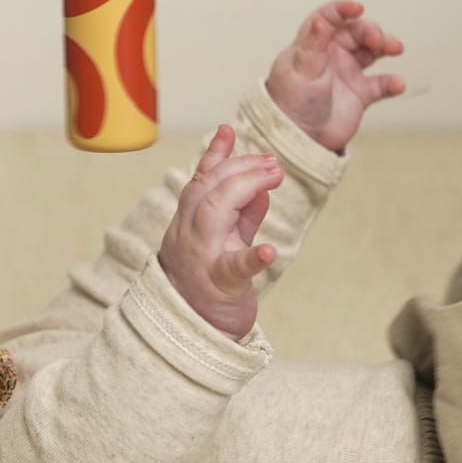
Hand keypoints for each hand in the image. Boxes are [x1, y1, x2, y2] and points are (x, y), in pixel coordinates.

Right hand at [159, 125, 281, 339]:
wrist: (191, 333)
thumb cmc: (208, 285)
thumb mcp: (224, 243)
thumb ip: (242, 215)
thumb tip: (262, 188)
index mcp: (189, 224)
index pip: (200, 181)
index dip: (215, 154)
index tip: (228, 129)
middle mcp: (189, 236)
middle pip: (208, 190)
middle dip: (241, 169)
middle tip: (273, 162)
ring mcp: (202, 259)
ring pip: (213, 213)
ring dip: (245, 189)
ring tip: (272, 178)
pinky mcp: (220, 287)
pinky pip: (233, 269)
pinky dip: (253, 258)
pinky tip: (270, 251)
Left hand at [265, 0, 404, 153]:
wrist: (297, 138)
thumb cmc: (290, 101)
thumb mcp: (301, 70)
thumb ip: (314, 44)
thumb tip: (322, 19)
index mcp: (313, 44)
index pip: (328, 17)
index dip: (342, 9)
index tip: (357, 8)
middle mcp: (331, 54)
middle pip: (357, 31)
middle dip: (371, 30)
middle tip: (379, 40)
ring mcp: (347, 72)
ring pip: (372, 51)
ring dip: (385, 46)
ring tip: (396, 49)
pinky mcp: (360, 94)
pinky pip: (381, 83)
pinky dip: (392, 82)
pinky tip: (398, 84)